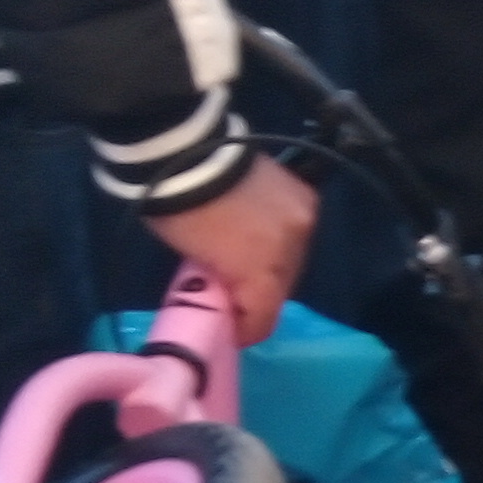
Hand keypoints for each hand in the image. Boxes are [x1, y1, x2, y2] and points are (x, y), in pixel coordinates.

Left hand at [148, 153, 319, 344]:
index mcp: (262, 267)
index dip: (247, 331)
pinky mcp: (304, 195)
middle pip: (283, 289)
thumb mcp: (192, 258)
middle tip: (236, 294)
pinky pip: (297, 231)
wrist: (186, 150)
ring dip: (272, 266)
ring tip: (247, 258)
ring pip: (293, 260)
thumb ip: (220, 280)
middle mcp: (293, 247)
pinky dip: (280, 238)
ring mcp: (303, 219)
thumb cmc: (177, 210)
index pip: (265, 318)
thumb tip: (229, 290)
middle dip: (259, 296)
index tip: (231, 332)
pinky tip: (261, 232)